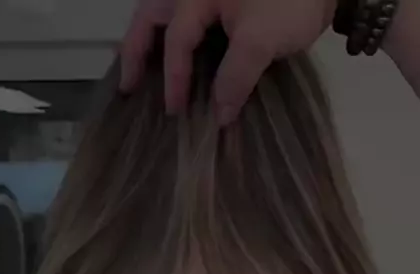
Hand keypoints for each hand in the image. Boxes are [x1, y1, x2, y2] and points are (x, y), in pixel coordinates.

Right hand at [119, 0, 336, 123]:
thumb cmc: (291, 1)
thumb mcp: (261, 41)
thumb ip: (235, 78)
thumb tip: (218, 115)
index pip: (176, 40)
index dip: (175, 79)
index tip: (176, 112)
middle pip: (150, 16)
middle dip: (136, 52)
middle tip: (128, 87)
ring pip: (162, 13)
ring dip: (150, 42)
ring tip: (140, 73)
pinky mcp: (220, 1)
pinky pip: (183, 18)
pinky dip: (172, 39)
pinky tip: (172, 60)